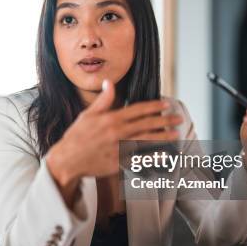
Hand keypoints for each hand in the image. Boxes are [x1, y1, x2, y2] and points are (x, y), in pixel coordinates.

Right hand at [47, 80, 181, 204]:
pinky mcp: (118, 162)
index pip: (137, 110)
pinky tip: (164, 154)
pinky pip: (139, 159)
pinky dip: (152, 156)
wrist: (67, 159)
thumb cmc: (76, 136)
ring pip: (146, 141)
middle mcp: (117, 132)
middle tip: (178, 119)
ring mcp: (119, 148)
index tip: (165, 105)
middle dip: (164, 121)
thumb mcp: (87, 114)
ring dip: (163, 137)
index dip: (154, 107)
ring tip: (175, 135)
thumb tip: (109, 83)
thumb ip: (103, 100)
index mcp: (111, 119)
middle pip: (146, 124)